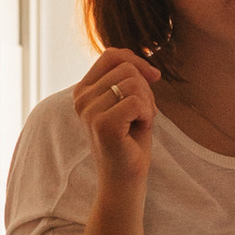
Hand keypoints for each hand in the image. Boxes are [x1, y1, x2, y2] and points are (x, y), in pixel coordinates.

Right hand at [72, 49, 158, 191]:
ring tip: (139, 123)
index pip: (111, 55)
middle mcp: (81, 98)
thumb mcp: (128, 102)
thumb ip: (129, 79)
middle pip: (127, 69)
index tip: (153, 77)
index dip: (137, 61)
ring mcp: (89, 111)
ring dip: (147, 104)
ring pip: (133, 84)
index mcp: (83, 90)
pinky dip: (147, 115)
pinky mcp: (103, 124)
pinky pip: (137, 101)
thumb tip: (148, 67)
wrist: (125, 178)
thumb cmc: (130, 141)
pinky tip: (140, 129)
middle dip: (145, 90)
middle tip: (142, 115)